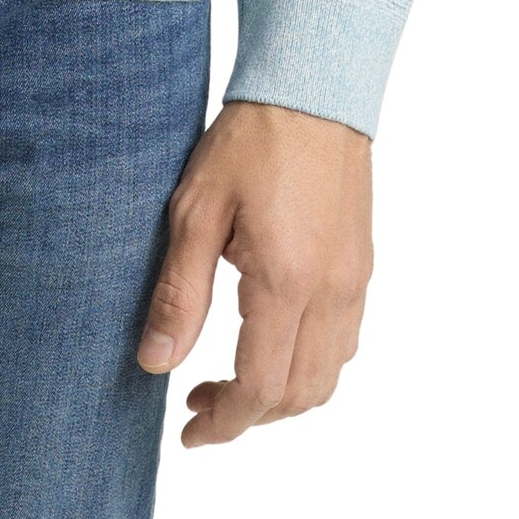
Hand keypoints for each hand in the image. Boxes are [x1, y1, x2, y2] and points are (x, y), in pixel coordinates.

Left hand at [136, 100, 372, 443]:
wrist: (313, 87)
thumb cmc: (250, 140)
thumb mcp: (196, 210)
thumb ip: (180, 293)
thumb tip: (156, 363)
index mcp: (286, 281)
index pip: (261, 388)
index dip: (224, 423)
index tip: (189, 432)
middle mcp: (331, 292)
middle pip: (300, 395)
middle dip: (250, 415)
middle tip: (199, 403)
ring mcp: (353, 280)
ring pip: (329, 375)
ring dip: (282, 395)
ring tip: (231, 378)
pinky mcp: (361, 265)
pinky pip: (345, 340)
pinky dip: (310, 363)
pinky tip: (271, 338)